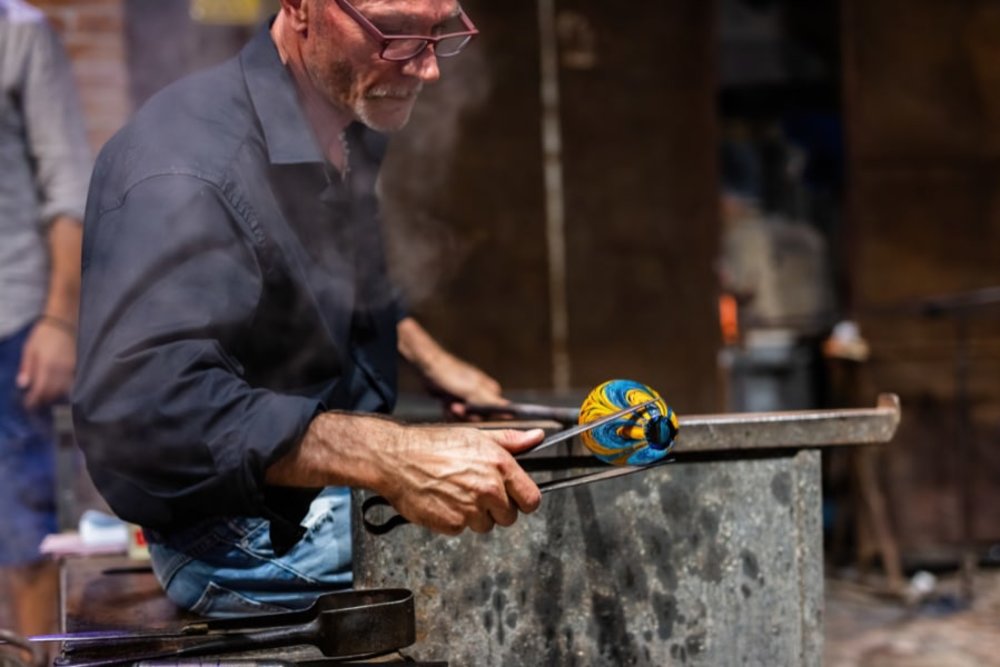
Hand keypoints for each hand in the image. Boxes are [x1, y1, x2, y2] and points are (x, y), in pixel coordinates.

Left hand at [16, 319, 75, 408]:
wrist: (64, 321)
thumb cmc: (43, 334)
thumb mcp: (29, 349)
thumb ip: (26, 368)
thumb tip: (22, 385)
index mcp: (47, 367)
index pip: (40, 391)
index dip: (34, 401)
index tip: (28, 405)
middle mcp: (61, 371)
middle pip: (53, 393)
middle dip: (44, 399)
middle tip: (36, 401)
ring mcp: (71, 369)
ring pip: (64, 390)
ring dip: (55, 395)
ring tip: (47, 395)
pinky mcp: (78, 366)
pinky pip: (72, 383)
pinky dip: (65, 388)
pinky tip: (59, 387)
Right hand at [380, 426, 543, 534]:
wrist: (397, 458)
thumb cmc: (434, 445)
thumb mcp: (476, 436)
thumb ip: (511, 441)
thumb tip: (537, 437)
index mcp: (500, 465)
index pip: (531, 500)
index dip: (523, 500)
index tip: (514, 497)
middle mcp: (489, 489)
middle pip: (509, 517)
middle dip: (496, 509)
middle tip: (475, 491)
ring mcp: (470, 509)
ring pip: (485, 525)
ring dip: (474, 515)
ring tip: (455, 493)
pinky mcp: (451, 524)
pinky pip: (462, 530)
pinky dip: (453, 520)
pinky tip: (442, 501)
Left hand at [396, 317, 506, 418]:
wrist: (427, 367)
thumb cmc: (450, 376)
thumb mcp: (472, 390)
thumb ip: (491, 401)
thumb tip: (511, 411)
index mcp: (492, 391)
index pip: (494, 414)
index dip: (480, 416)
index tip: (467, 410)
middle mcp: (483, 395)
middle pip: (479, 418)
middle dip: (464, 415)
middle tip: (454, 405)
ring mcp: (469, 398)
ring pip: (466, 418)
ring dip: (455, 413)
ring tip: (448, 402)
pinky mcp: (458, 400)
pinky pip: (456, 415)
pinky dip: (449, 411)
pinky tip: (445, 403)